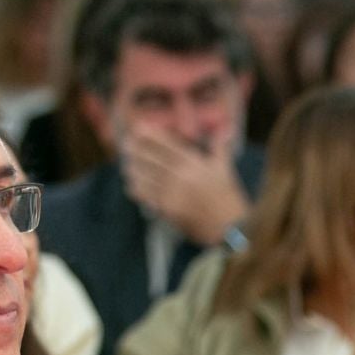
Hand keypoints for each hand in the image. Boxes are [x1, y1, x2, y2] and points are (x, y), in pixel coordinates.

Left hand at [119, 125, 248, 245]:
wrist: (229, 227)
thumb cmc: (228, 197)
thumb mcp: (226, 169)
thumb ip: (220, 148)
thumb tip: (224, 130)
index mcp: (194, 162)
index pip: (167, 144)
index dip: (151, 135)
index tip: (138, 127)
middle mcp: (180, 174)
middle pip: (151, 157)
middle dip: (136, 149)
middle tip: (125, 144)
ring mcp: (172, 191)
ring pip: (145, 175)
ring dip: (133, 169)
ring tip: (126, 164)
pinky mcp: (167, 208)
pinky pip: (146, 195)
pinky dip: (137, 189)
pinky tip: (132, 185)